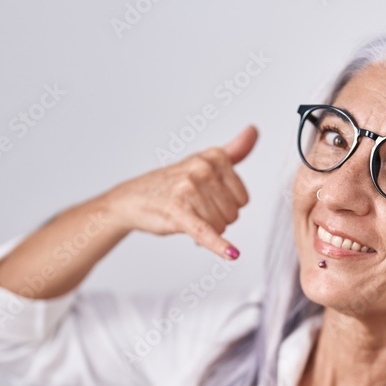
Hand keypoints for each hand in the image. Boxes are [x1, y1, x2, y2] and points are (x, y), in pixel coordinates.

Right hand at [104, 125, 257, 259]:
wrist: (132, 199)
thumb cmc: (172, 184)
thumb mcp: (204, 163)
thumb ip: (233, 151)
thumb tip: (254, 130)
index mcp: (214, 157)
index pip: (242, 199)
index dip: (226, 206)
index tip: (208, 200)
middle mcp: (203, 169)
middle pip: (233, 214)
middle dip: (216, 219)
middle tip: (194, 211)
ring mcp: (189, 189)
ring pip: (221, 226)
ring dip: (206, 231)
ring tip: (187, 218)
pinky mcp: (178, 212)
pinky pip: (205, 232)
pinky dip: (219, 246)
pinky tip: (231, 254)